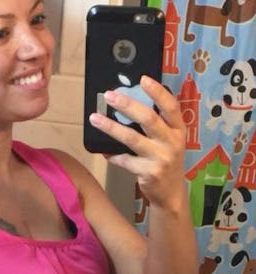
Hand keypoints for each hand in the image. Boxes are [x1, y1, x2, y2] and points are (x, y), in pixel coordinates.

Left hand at [88, 76, 186, 208]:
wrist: (171, 194)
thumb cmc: (165, 160)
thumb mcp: (168, 141)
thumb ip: (155, 125)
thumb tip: (126, 104)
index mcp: (178, 130)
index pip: (171, 106)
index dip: (158, 92)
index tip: (143, 79)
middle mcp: (172, 142)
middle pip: (148, 118)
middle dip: (127, 105)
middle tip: (110, 95)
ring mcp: (161, 158)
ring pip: (132, 138)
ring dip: (111, 127)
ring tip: (95, 118)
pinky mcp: (149, 172)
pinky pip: (124, 160)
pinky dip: (113, 155)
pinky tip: (105, 151)